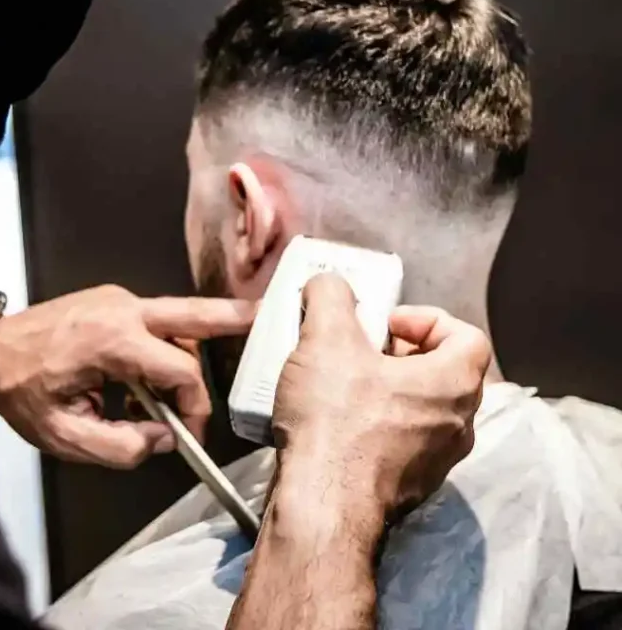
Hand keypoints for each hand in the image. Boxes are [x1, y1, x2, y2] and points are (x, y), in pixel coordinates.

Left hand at [0, 285, 255, 467]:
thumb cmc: (19, 389)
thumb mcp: (66, 435)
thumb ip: (122, 447)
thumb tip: (164, 440)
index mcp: (111, 340)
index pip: (179, 370)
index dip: (194, 406)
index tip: (187, 432)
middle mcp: (120, 308)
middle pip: (192, 312)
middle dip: (233, 318)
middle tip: (269, 317)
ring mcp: (116, 298)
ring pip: (174, 320)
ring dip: (183, 355)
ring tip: (165, 400)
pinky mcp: (111, 300)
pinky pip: (151, 323)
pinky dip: (159, 350)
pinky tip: (140, 383)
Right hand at [272, 274, 490, 522]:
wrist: (323, 506)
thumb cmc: (336, 421)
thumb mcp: (325, 337)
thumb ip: (330, 295)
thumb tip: (330, 284)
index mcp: (455, 383)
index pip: (467, 336)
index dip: (426, 320)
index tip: (385, 324)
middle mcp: (458, 424)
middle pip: (443, 371)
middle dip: (399, 352)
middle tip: (358, 347)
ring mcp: (437, 461)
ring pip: (422, 408)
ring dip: (386, 388)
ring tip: (340, 382)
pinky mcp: (409, 486)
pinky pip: (402, 441)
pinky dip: (376, 424)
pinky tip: (335, 422)